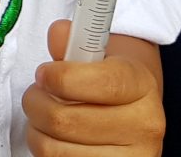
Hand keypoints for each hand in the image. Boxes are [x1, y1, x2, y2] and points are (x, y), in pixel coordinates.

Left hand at [23, 22, 164, 156]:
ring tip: (41, 118)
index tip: (43, 74)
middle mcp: (145, 125)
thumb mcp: (98, 52)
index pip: (100, 83)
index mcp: (142, 84)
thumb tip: (58, 35)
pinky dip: (47, 152)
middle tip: (35, 95)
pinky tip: (54, 139)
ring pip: (55, 150)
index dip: (60, 78)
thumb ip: (72, 39)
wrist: (133, 111)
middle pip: (65, 120)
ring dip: (36, 131)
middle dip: (35, 103)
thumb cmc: (107, 80)